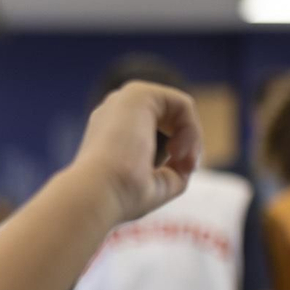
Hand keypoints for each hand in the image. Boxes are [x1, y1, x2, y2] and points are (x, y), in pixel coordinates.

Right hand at [71, 81, 201, 222]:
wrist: (98, 193)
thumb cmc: (120, 196)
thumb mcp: (154, 186)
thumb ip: (173, 171)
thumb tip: (188, 163)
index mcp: (112, 133)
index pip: (156, 131)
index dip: (178, 153)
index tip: (181, 175)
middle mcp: (115, 113)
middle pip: (169, 118)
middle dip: (187, 142)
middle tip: (186, 168)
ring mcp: (123, 100)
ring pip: (177, 109)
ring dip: (190, 136)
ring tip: (183, 160)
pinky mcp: (137, 93)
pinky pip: (182, 104)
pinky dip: (191, 129)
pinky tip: (179, 151)